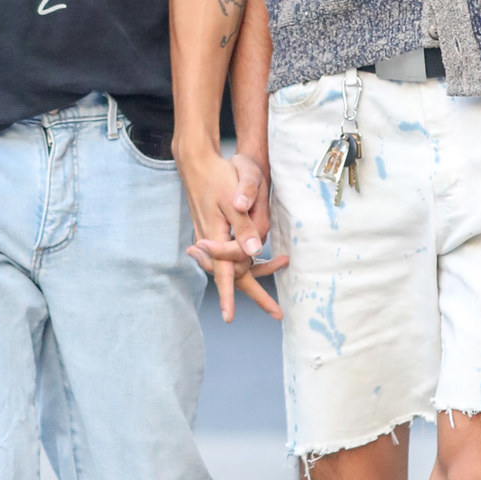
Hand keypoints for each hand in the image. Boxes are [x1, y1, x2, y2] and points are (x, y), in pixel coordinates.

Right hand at [181, 148, 285, 321]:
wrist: (196, 161)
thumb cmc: (217, 177)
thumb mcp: (232, 200)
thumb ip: (244, 227)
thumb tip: (255, 253)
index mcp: (214, 237)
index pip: (222, 273)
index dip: (227, 297)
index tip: (229, 318)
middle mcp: (209, 241)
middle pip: (232, 275)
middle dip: (255, 294)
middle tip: (276, 313)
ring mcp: (210, 237)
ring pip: (234, 263)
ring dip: (257, 269)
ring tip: (284, 262)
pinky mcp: (214, 231)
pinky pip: (231, 252)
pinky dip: (248, 256)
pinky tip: (262, 253)